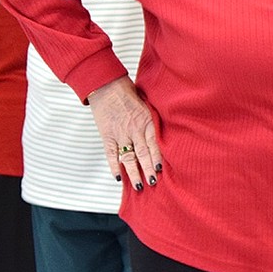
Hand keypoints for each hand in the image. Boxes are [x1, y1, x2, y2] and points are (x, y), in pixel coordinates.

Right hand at [87, 76, 161, 191]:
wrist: (106, 85)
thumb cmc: (129, 93)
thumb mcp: (147, 104)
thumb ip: (153, 120)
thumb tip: (165, 133)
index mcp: (147, 121)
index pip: (154, 143)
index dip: (158, 157)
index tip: (162, 170)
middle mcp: (134, 129)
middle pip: (143, 153)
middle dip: (149, 169)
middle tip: (154, 183)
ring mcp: (120, 133)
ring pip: (128, 157)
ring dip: (134, 172)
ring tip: (140, 186)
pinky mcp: (107, 135)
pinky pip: (111, 154)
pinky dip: (114, 166)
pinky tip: (118, 177)